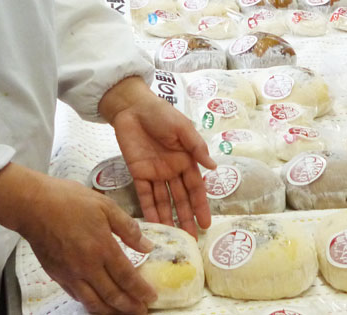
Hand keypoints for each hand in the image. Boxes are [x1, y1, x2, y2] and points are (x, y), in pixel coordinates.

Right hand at [18, 174, 157, 314]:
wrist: (34, 205)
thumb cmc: (70, 200)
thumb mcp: (106, 206)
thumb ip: (128, 228)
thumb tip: (148, 245)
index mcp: (103, 247)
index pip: (127, 277)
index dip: (141, 290)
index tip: (151, 297)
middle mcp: (87, 267)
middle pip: (113, 295)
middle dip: (130, 306)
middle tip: (142, 311)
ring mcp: (70, 274)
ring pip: (94, 302)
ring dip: (111, 312)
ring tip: (123, 313)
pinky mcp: (57, 276)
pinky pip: (77, 297)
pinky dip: (90, 304)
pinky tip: (97, 302)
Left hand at [109, 91, 215, 236]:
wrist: (132, 107)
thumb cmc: (161, 113)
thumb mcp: (182, 128)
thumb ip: (196, 147)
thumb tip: (213, 167)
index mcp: (186, 159)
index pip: (196, 187)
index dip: (201, 205)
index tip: (206, 223)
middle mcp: (172, 170)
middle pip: (180, 199)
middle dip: (186, 218)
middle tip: (191, 239)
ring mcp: (155, 174)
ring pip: (163, 201)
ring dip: (168, 218)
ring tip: (173, 237)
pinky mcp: (138, 173)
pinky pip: (144, 195)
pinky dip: (149, 209)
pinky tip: (153, 225)